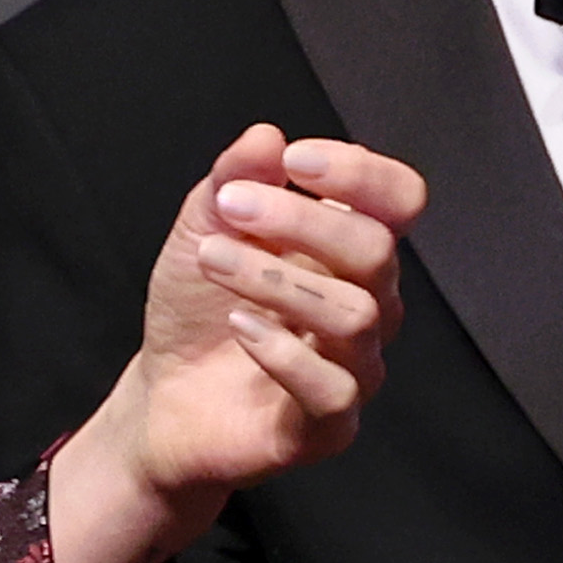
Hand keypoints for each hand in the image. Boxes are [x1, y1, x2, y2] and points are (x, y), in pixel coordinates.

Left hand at [46, 130, 425, 562]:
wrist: (162, 398)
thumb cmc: (198, 310)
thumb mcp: (202, 230)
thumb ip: (234, 181)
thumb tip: (265, 135)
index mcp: (348, 250)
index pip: (399, 201)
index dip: (362, 174)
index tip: (294, 161)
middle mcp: (367, 305)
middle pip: (377, 251)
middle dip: (302, 220)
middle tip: (232, 207)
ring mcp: (353, 368)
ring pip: (355, 316)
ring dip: (276, 278)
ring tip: (212, 260)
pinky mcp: (328, 427)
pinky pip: (334, 390)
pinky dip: (282, 352)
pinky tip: (237, 326)